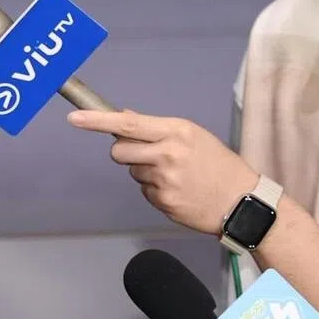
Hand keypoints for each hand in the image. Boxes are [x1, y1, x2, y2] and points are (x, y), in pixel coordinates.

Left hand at [67, 109, 258, 234]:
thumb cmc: (217, 164)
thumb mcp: (193, 136)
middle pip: (119, 151)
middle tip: (150, 157)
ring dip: (146, 173)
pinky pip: (144, 191)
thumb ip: (156, 129)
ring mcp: (164, 179)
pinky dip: (156, 191)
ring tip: (176, 176)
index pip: (128, 123)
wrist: (243, 202)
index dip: (98, 121)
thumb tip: (124, 116)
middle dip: (126, 154)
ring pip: (132, 172)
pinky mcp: (163, 201)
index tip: (74, 118)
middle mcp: (168, 153)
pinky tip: (179, 190)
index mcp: (176, 131)